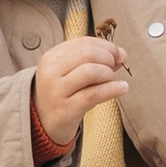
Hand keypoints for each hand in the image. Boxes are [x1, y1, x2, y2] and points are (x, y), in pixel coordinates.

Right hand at [30, 33, 130, 155]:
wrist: (43, 123)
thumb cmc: (62, 94)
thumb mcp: (71, 73)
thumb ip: (94, 60)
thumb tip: (122, 53)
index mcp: (51, 57)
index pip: (83, 42)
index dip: (106, 46)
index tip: (118, 54)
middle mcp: (51, 71)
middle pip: (87, 54)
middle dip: (108, 58)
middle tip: (114, 67)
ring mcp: (57, 91)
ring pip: (90, 72)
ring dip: (108, 74)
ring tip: (112, 80)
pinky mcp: (66, 109)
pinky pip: (94, 94)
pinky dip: (113, 89)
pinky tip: (122, 88)